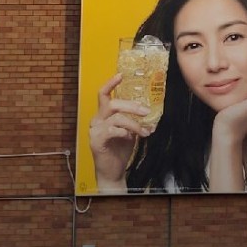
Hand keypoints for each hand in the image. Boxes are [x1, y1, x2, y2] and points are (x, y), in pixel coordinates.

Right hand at [89, 72, 155, 191]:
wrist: (113, 171)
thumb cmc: (120, 149)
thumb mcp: (130, 131)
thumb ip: (135, 120)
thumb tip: (151, 113)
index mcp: (103, 115)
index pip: (103, 94)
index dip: (111, 83)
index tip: (121, 75)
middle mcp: (97, 120)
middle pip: (113, 104)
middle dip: (132, 106)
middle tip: (147, 111)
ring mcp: (95, 130)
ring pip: (116, 118)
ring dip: (134, 123)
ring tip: (145, 131)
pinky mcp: (96, 141)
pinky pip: (112, 131)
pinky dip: (124, 132)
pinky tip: (131, 137)